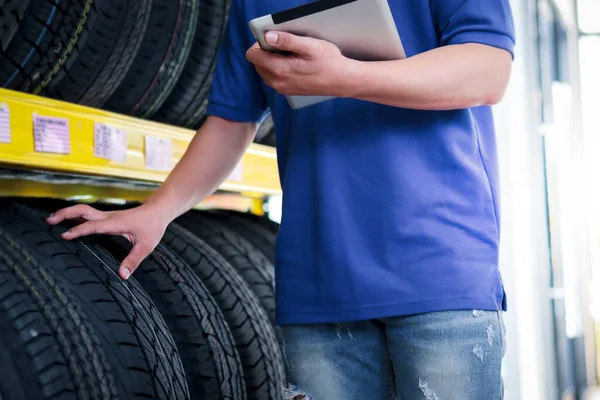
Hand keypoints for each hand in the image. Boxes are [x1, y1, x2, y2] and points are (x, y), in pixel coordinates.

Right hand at [46, 204, 167, 279]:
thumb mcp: (147, 246)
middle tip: (48, 221)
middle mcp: (109, 217)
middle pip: (83, 211)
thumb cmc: (153, 227)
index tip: (64, 236)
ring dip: (68, 213)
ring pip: (84, 211)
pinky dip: (75, 217)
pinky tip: (67, 223)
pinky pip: (88, 216)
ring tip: (51, 220)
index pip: (94, 226)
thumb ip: (134, 260)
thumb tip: (122, 276)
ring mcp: (108, 216)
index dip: (79, 230)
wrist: (158, 211)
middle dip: (65, 214)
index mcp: (116, 223)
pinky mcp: (108, 218)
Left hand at [245, 31, 352, 96]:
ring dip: (272, 61)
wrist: (341, 81)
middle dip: (266, 52)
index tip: (273, 39)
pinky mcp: (287, 90)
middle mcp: (277, 82)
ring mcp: (281, 88)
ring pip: (265, 71)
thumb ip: (286, 41)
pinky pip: (274, 77)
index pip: (252, 55)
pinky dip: (279, 69)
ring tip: (292, 56)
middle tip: (286, 47)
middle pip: (257, 63)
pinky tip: (295, 65)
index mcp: (279, 70)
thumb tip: (268, 37)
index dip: (259, 44)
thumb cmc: (328, 62)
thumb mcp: (309, 46)